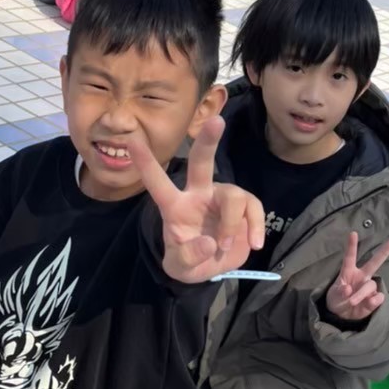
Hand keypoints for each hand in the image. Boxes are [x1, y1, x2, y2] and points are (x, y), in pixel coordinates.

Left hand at [128, 116, 264, 283]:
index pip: (157, 182)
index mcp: (175, 206)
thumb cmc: (188, 260)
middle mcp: (199, 194)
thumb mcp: (179, 268)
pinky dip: (256, 228)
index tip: (132, 139)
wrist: (213, 268)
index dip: (146, 162)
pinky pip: (253, 208)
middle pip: (202, 163)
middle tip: (216, 120)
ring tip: (225, 247)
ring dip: (231, 224)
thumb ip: (187, 258)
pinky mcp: (245, 206)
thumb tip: (209, 243)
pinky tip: (255, 244)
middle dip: (209, 141)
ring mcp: (223, 197)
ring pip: (234, 196)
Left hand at [326, 231, 388, 322]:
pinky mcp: (374, 299)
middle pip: (373, 263)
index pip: (350, 257)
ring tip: (352, 301)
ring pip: (371, 285)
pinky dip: (373, 301)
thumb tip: (348, 289)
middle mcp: (361, 277)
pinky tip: (368, 303)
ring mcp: (368, 287)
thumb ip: (339, 293)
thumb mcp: (333, 297)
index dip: (351, 246)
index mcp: (348, 272)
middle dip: (383, 252)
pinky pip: (378, 297)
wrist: (343, 316)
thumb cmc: (337, 301)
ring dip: (361, 294)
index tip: (353, 233)